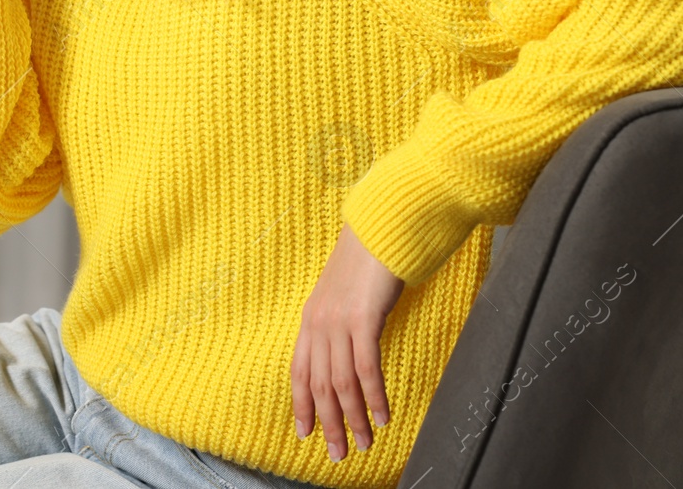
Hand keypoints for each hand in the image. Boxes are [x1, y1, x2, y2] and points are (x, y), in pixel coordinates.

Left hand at [291, 223, 403, 460]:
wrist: (381, 227)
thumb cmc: (368, 259)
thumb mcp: (343, 295)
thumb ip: (340, 323)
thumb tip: (346, 352)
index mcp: (311, 318)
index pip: (300, 371)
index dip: (302, 404)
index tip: (306, 433)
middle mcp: (319, 323)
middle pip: (319, 385)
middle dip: (328, 424)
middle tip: (338, 454)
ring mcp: (339, 321)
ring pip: (342, 383)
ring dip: (354, 419)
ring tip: (364, 444)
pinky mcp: (363, 319)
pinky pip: (367, 369)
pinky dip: (374, 398)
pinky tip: (382, 417)